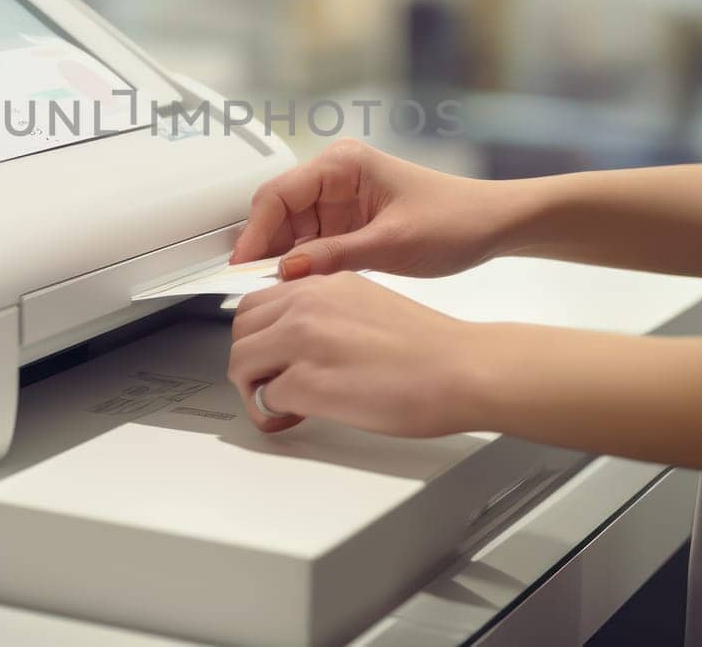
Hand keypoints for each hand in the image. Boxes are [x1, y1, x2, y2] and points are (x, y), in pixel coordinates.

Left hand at [227, 272, 492, 435]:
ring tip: (281, 404)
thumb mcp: (369, 305)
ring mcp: (303, 341)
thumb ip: (331, 313)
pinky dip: (273, 414)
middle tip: (270, 382)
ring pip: (241, 361)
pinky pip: (264, 399)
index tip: (270, 353)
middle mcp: (308, 304)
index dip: (260, 334)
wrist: (460, 369)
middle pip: (241, 328)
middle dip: (250, 360)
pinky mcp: (307, 382)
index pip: (260, 301)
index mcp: (326, 284)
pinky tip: (296, 418)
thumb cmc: (431, 348)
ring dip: (253, 388)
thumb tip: (307, 340)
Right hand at [230, 139, 505, 278]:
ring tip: (273, 293)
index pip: (278, 194)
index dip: (255, 232)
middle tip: (250, 287)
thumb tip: (287, 271)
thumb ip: (335, 256)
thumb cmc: (456, 219)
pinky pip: (311, 244)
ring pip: (290, 232)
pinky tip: (297, 288)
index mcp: (343, 164)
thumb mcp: (392, 244)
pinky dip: (302, 266)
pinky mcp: (347, 225)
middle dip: (265, 248)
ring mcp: (340, 202)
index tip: (242, 266)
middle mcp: (336, 177)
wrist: (493, 226)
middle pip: (278, 212)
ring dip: (282, 260)